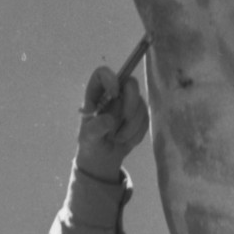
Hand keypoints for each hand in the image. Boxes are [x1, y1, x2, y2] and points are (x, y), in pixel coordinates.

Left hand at [75, 65, 148, 180]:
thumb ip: (95, 128)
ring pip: (140, 104)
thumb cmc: (91, 143)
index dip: (111, 78)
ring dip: (131, 125)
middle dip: (130, 103)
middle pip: (130, 84)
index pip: (102, 74)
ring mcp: (128, 103)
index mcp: (95, 94)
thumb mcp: (88, 138)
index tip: (115, 94)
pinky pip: (146, 118)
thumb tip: (109, 120)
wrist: (103, 159)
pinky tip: (126, 140)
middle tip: (125, 119)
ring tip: (118, 138)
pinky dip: (137, 132)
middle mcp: (113, 95)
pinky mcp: (139, 115)